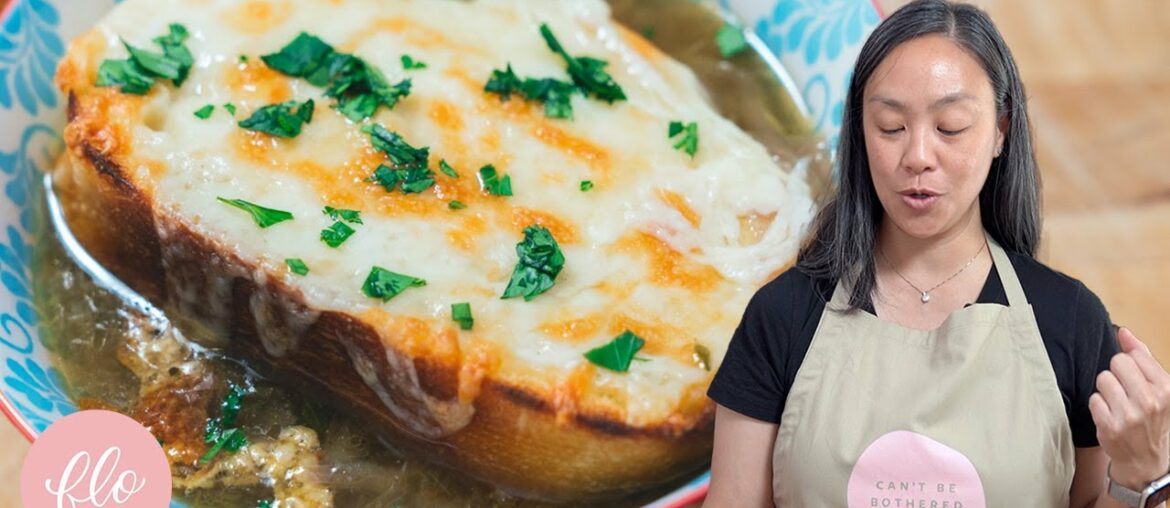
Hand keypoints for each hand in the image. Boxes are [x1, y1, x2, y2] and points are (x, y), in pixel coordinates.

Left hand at [1090, 327, 1169, 488]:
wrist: (1146, 461)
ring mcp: (1130, 415)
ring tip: (1118, 404)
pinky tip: (1110, 416)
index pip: (1133, 355)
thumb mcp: (1159, 388)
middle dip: (1116, 375)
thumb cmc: (1152, 419)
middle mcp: (1150, 401)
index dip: (1128, 364)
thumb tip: (1123, 331)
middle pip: (1115, 363)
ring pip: (1102, 380)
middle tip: (1124, 392)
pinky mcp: (1110, 426)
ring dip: (1106, 390)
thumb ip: (1142, 357)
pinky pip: (1093, 399)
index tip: (1133, 378)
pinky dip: (1098, 406)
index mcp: (1166, 388)